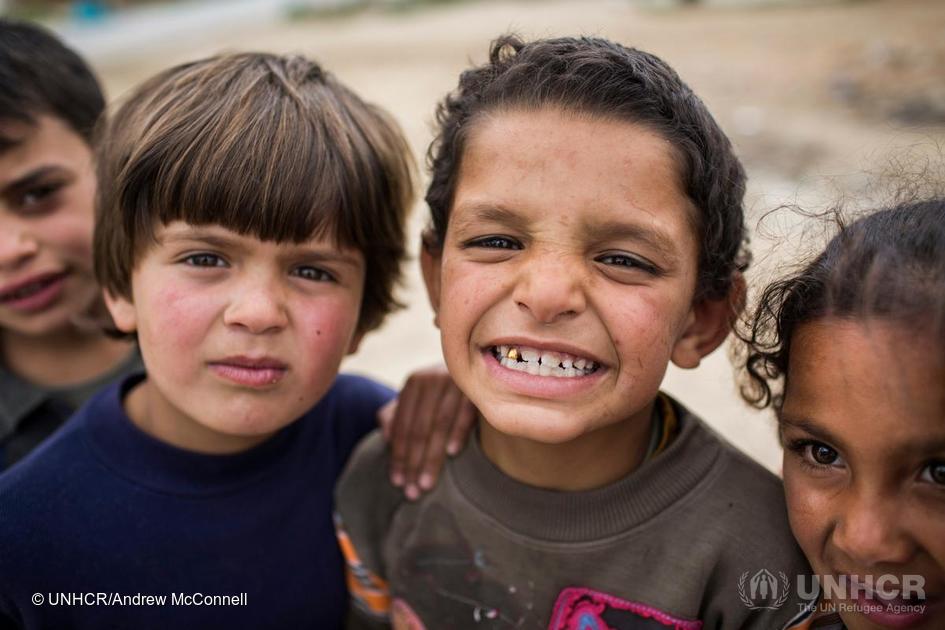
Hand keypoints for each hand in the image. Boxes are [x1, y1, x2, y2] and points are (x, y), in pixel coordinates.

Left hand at [378, 365, 475, 499]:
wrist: (479, 363)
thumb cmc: (442, 390)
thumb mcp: (416, 397)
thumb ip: (395, 415)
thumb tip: (386, 437)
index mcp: (414, 383)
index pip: (403, 425)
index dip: (398, 455)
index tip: (396, 482)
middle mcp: (433, 379)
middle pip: (419, 429)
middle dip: (414, 463)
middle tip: (412, 492)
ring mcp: (456, 381)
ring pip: (439, 425)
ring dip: (432, 457)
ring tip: (426, 484)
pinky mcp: (479, 387)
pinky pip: (466, 413)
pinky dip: (458, 432)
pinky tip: (452, 454)